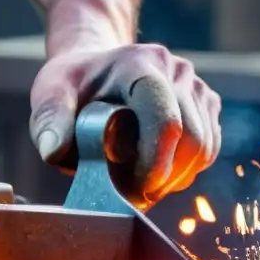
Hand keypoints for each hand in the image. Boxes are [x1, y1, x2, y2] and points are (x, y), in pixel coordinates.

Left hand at [29, 44, 221, 200]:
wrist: (97, 68)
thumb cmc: (74, 85)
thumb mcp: (51, 94)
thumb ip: (51, 121)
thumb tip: (54, 151)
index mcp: (139, 64)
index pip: (165, 120)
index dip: (154, 163)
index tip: (133, 189)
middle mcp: (176, 70)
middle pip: (192, 141)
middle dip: (164, 179)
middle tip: (131, 195)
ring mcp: (196, 85)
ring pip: (204, 150)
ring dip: (174, 178)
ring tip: (139, 182)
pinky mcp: (207, 102)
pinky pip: (208, 149)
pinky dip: (185, 170)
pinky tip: (156, 169)